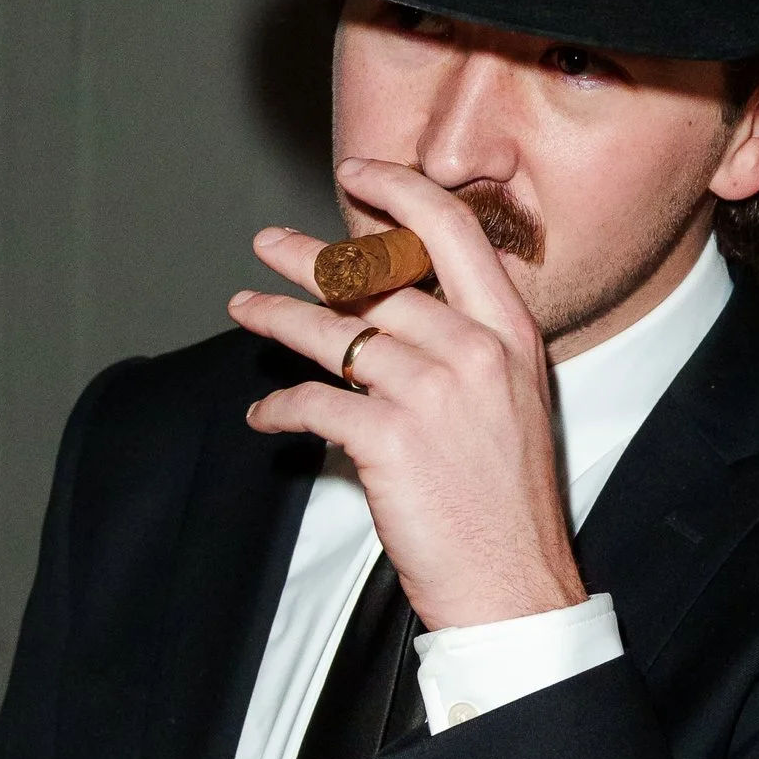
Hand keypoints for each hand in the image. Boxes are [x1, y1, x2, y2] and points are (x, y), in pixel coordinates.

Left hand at [228, 159, 584, 629]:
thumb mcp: (513, 403)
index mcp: (510, 333)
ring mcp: (430, 393)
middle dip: (308, 260)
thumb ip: (470, 348)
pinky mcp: (388, 440)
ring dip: (278, 320)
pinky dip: (279, 408)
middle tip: (267, 244)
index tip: (356, 176)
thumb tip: (407, 309)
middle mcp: (474, 351)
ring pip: (335, 334)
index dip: (397, 193)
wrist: (514, 582)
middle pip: (375, 280)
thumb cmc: (506, 502)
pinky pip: (313, 403)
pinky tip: (265, 415)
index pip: (451, 232)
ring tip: (243, 309)